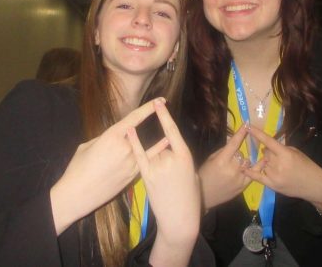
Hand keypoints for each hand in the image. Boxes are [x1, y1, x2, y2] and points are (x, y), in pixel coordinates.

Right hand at [51, 99, 168, 233]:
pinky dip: (154, 154)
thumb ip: (104, 138)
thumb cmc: (77, 168)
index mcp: (112, 136)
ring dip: (156, 141)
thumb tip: (115, 135)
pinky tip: (164, 148)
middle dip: (151, 121)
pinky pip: (146, 162)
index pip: (134, 118)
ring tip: (168, 133)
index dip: (148, 108)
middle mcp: (125, 148)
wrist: (78, 194)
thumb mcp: (88, 146)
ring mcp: (131, 163)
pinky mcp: (133, 176)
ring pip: (146, 148)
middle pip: (140, 132)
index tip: (160, 100)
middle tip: (162, 108)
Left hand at [127, 99, 199, 266]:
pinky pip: (139, 155)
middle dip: (164, 154)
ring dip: (155, 160)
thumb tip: (171, 148)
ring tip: (163, 180)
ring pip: (152, 153)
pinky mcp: (147, 176)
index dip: (165, 115)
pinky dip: (134, 142)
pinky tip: (129, 131)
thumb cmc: (191, 197)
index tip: (159, 102)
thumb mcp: (192, 174)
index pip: (172, 131)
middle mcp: (170, 158)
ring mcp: (158, 167)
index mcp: (185, 156)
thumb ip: (180, 159)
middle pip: (162, 145)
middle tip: (170, 175)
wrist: (180, 218)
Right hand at [198, 125, 257, 208]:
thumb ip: (223, 150)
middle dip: (238, 152)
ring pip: (248, 163)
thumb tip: (233, 140)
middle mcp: (232, 169)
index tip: (246, 125)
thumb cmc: (204, 175)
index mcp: (221, 161)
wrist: (204, 195)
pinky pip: (254, 174)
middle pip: (241, 154)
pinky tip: (262, 160)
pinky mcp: (243, 186)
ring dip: (244, 161)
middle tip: (233, 155)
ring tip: (239, 162)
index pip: (233, 144)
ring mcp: (239, 178)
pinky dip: (257, 167)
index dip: (240, 134)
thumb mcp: (210, 159)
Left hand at [244, 126, 321, 211]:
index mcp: (285, 154)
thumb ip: (281, 148)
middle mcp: (278, 164)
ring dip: (266, 162)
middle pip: (265, 153)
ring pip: (262, 163)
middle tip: (276, 155)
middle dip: (268, 152)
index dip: (257, 133)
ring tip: (277, 166)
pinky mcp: (272, 185)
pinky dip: (250, 172)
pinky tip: (243, 168)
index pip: (268, 141)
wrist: (314, 185)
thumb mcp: (296, 152)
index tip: (248, 126)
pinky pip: (258, 177)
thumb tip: (267, 147)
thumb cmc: (307, 166)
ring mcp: (274, 176)